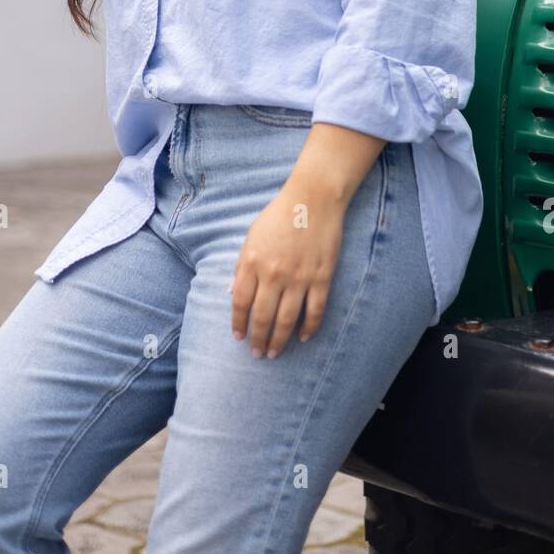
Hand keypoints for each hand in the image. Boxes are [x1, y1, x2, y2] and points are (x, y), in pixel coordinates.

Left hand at [229, 178, 347, 358]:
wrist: (313, 199)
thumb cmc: (279, 216)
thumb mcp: (251, 237)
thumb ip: (241, 266)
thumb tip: (232, 293)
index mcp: (253, 262)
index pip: (240, 302)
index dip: (238, 323)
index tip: (238, 337)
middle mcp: (274, 273)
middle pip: (263, 316)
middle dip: (258, 339)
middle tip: (257, 353)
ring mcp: (299, 277)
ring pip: (287, 319)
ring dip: (279, 340)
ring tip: (274, 353)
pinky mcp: (321, 277)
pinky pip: (315, 310)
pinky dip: (309, 327)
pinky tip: (302, 337)